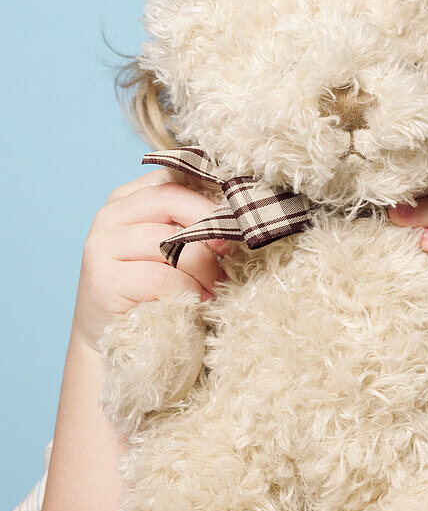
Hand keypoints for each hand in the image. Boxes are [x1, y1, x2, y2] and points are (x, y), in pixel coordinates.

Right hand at [73, 168, 232, 351]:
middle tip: (232, 250)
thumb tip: (243, 209)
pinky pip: (161, 277)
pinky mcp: (103, 279)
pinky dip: (189, 291)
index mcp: (130, 197)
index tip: (239, 214)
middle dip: (210, 224)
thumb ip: (194, 222)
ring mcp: (102, 245)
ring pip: (168, 240)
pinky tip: (198, 302)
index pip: (175, 176)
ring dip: (203, 267)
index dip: (211, 192)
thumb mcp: (175, 247)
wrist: (116, 335)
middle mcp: (111, 213)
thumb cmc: (156, 288)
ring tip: (215, 286)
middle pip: (170, 198)